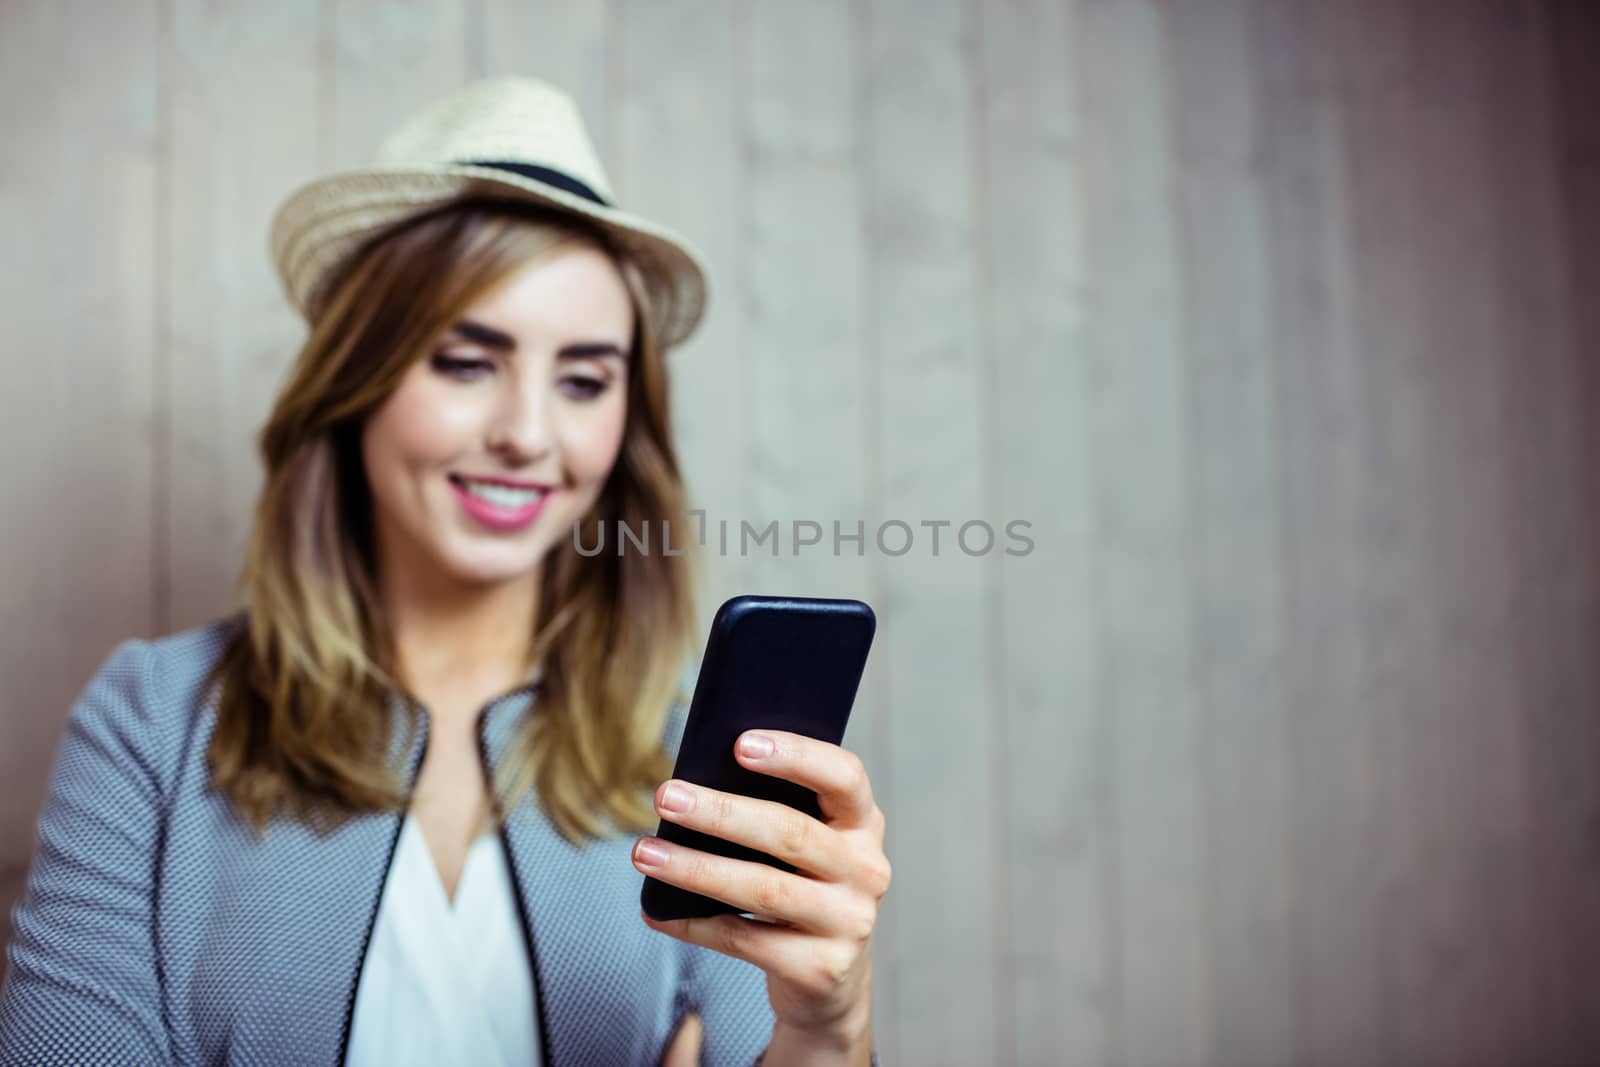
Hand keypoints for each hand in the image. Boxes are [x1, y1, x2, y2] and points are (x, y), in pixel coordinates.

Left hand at [632, 729, 890, 1044]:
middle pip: (791, 833)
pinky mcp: (821, 968)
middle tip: (666, 796)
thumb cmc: (805, 886)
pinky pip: (744, 941)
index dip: (796, 756)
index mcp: (864, 824)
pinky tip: (657, 911)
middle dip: (721, 813)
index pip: (844, 777)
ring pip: (764, 889)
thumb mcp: (810, 845)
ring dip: (697, 869)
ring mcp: (849, 922)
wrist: (831, 977)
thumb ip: (779, 811)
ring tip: (645, 853)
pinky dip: (694, 925)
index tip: (740, 744)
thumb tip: (695, 783)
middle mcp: (867, 870)